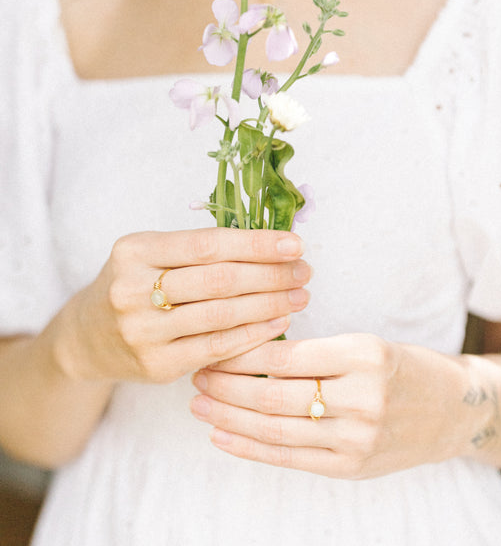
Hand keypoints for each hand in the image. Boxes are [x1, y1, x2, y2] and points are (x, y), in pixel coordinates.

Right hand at [56, 228, 310, 383]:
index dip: (255, 244)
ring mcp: (143, 331)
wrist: (87, 337)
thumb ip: (200, 248)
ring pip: (221, 315)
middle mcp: (133, 289)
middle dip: (270, 274)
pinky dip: (253, 335)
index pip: (207, 244)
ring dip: (270, 305)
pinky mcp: (156, 366)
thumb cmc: (135, 283)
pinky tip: (278, 323)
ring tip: (299, 296)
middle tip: (304, 271)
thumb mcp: (151, 253)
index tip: (294, 243)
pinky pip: (216, 348)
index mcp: (135, 250)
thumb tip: (272, 244)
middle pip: (218, 280)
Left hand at [190, 334, 473, 478]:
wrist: (449, 410)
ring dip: (229, 416)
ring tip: (199, 403)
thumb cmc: (398, 367)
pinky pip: (289, 457)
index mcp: (364, 353)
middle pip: (274, 394)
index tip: (214, 345)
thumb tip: (243, 349)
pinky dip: (250, 447)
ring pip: (275, 428)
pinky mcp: (352, 467)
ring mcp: (358, 438)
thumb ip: (312, 352)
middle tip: (197, 374)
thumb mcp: (363, 343)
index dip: (241, 352)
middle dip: (226, 385)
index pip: (285, 355)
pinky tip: (221, 435)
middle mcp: (363, 397)